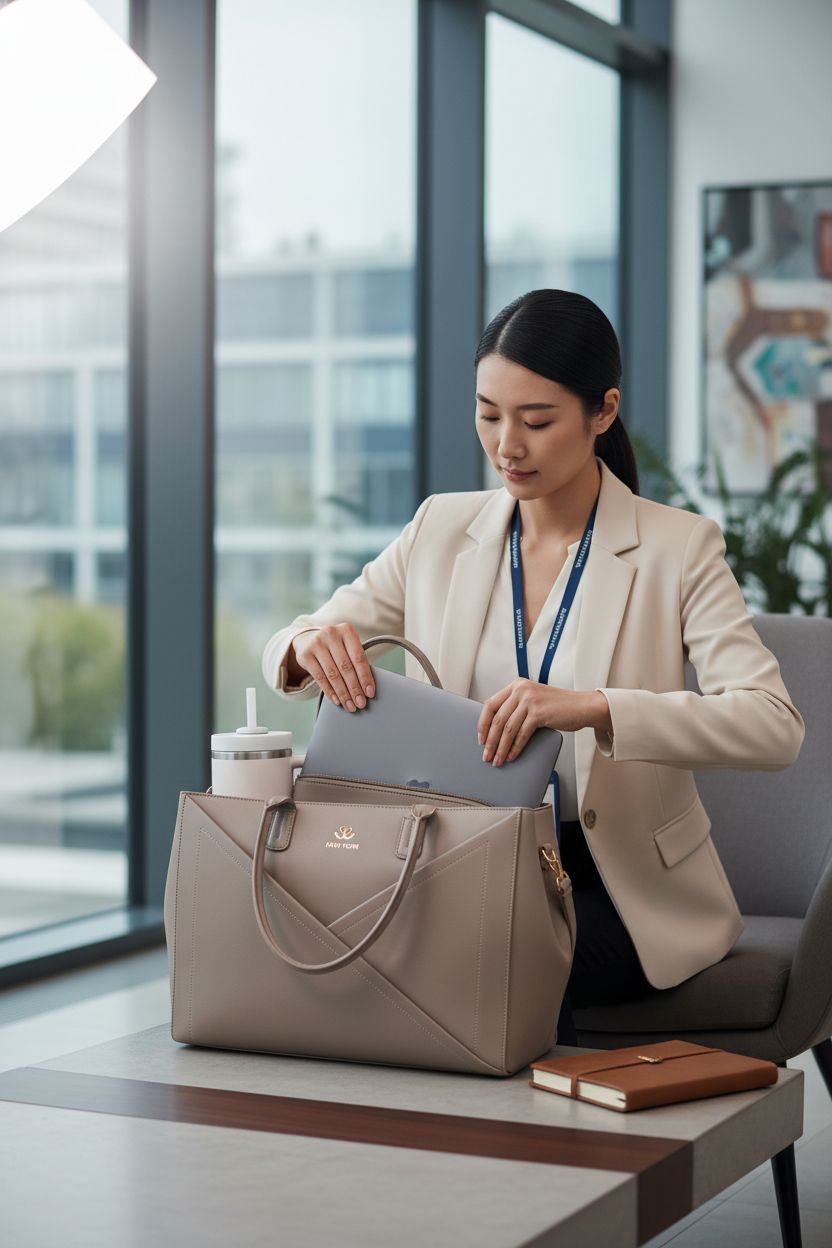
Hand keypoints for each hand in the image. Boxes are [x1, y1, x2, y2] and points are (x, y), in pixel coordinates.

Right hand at [292, 624, 375, 711]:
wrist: (309, 639)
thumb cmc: (336, 646)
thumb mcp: (348, 647)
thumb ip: (356, 661)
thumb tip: (367, 688)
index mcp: (347, 630)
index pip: (359, 657)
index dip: (365, 677)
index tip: (370, 693)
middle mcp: (331, 634)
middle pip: (346, 667)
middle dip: (354, 688)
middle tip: (360, 703)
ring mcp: (316, 643)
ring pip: (332, 674)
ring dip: (343, 693)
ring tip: (350, 705)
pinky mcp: (305, 655)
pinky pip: (320, 678)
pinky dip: (330, 691)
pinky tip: (336, 700)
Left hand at [476, 680, 608, 765]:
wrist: (583, 706)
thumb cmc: (559, 706)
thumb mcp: (533, 700)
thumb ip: (516, 707)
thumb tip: (496, 731)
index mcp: (516, 685)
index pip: (490, 704)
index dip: (483, 724)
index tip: (481, 739)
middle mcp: (521, 689)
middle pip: (497, 719)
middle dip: (490, 741)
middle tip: (487, 755)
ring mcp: (530, 700)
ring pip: (508, 729)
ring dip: (501, 748)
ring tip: (498, 760)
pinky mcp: (538, 712)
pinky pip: (521, 734)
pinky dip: (515, 748)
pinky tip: (513, 756)